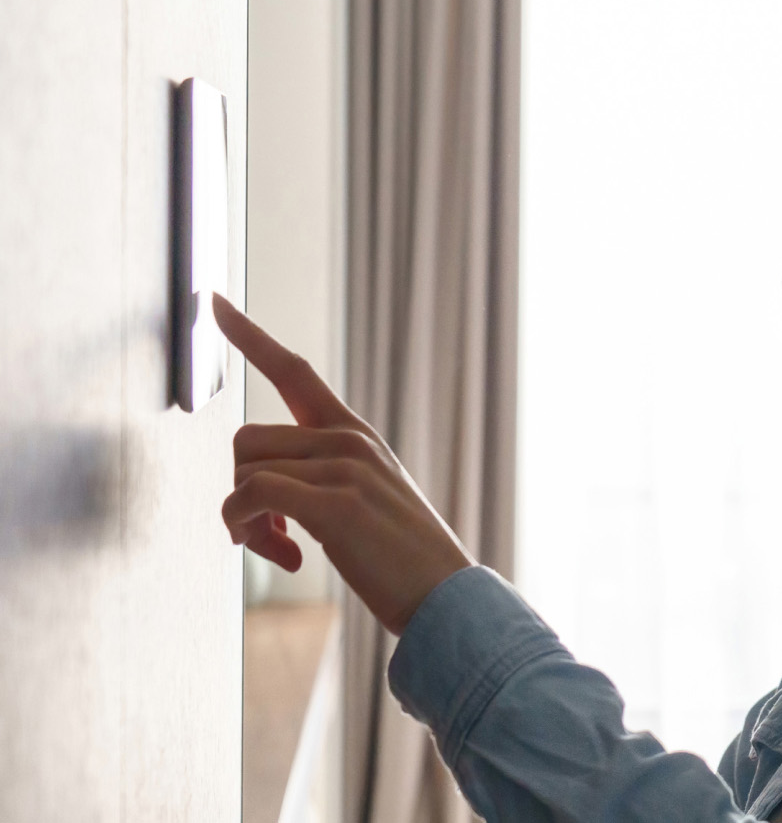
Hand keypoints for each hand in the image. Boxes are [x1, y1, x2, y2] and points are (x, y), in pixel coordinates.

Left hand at [213, 292, 476, 635]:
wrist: (449, 597)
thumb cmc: (403, 560)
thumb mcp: (367, 500)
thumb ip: (321, 478)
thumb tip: (257, 492)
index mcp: (356, 435)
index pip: (293, 371)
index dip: (250, 336)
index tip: (215, 301)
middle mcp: (350, 440)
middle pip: (246, 440)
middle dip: (239, 493)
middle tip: (265, 538)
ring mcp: (346, 468)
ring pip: (245, 470)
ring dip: (243, 521)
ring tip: (280, 550)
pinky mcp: (337, 503)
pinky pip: (252, 496)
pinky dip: (247, 531)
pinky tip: (288, 560)